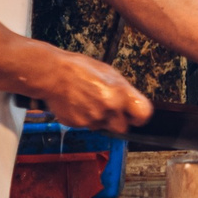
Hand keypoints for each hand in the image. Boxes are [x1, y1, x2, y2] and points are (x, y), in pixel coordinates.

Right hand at [35, 53, 153, 131]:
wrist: (53, 74)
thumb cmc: (80, 69)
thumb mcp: (110, 73)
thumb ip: (123, 91)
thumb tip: (130, 102)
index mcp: (121, 93)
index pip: (143, 115)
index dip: (139, 117)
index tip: (135, 116)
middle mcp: (110, 108)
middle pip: (122, 128)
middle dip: (117, 121)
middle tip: (108, 110)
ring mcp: (94, 118)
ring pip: (103, 127)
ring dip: (99, 119)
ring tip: (89, 102)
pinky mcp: (79, 124)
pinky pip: (87, 126)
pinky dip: (84, 118)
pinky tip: (78, 105)